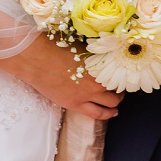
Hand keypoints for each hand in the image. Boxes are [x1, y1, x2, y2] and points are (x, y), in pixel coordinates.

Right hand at [0, 35, 120, 120]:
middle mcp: (97, 79)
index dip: (122, 73)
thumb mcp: (79, 45)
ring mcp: (87, 94)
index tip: (123, 73)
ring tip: (117, 101)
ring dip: (116, 102)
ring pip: (111, 103)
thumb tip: (102, 50)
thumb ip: (92, 52)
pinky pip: (97, 114)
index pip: (119, 71)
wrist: (37, 60)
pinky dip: (107, 114)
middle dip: (121, 88)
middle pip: (118, 87)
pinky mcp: (76, 104)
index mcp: (99, 63)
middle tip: (120, 88)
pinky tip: (112, 113)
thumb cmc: (54, 47)